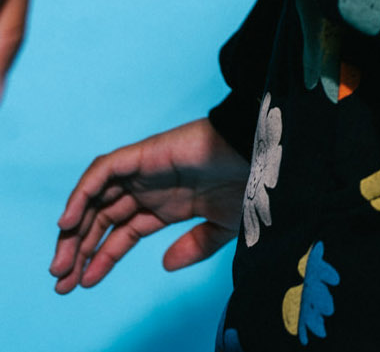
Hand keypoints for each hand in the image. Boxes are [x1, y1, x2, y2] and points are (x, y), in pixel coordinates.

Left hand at [50, 117, 248, 292]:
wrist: (261, 152)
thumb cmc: (248, 183)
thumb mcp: (221, 228)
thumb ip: (194, 246)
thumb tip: (165, 265)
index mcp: (164, 205)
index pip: (121, 234)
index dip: (100, 259)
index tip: (81, 285)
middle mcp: (148, 188)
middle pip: (101, 219)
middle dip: (79, 250)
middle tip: (60, 282)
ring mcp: (143, 171)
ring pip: (95, 199)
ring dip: (74, 230)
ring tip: (61, 263)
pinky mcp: (142, 154)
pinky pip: (102, 171)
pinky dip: (82, 193)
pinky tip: (69, 222)